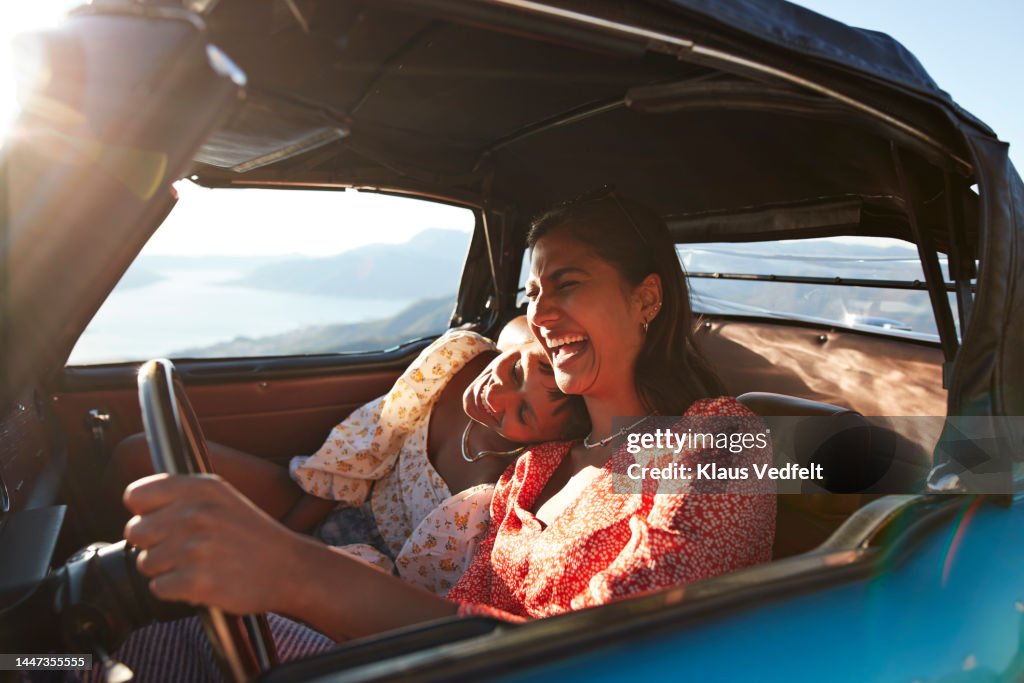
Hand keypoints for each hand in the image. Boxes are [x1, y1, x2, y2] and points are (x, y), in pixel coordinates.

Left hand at [124, 473, 306, 614]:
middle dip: (153, 543)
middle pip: (135, 531)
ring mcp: (196, 548)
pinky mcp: (197, 582)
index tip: (160, 521)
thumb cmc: (250, 534)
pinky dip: (175, 590)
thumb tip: (136, 502)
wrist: (288, 568)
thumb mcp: (222, 496)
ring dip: (166, 569)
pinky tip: (200, 581)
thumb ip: (181, 494)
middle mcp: (196, 513)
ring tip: (196, 564)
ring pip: (145, 562)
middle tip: (181, 548)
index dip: (144, 512)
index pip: (136, 496)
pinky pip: (158, 588)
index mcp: (200, 488)